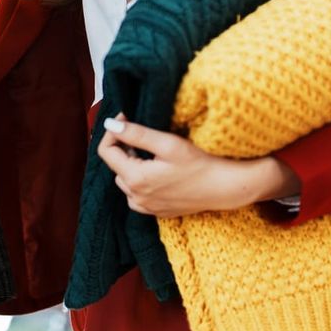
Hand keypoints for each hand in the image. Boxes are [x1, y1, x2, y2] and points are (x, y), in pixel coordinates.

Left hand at [97, 115, 298, 217]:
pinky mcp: (157, 212)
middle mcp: (136, 197)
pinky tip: (158, 173)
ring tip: (152, 154)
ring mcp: (147, 207)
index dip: (113, 131)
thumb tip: (110, 124)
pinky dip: (141, 182)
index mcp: (135, 179)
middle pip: (116, 166)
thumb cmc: (200, 163)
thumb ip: (135, 133)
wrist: (225, 188)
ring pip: (125, 181)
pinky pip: (137, 196)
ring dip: (132, 166)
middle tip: (144, 137)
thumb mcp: (167, 143)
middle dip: (124, 148)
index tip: (126, 118)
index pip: (106, 151)